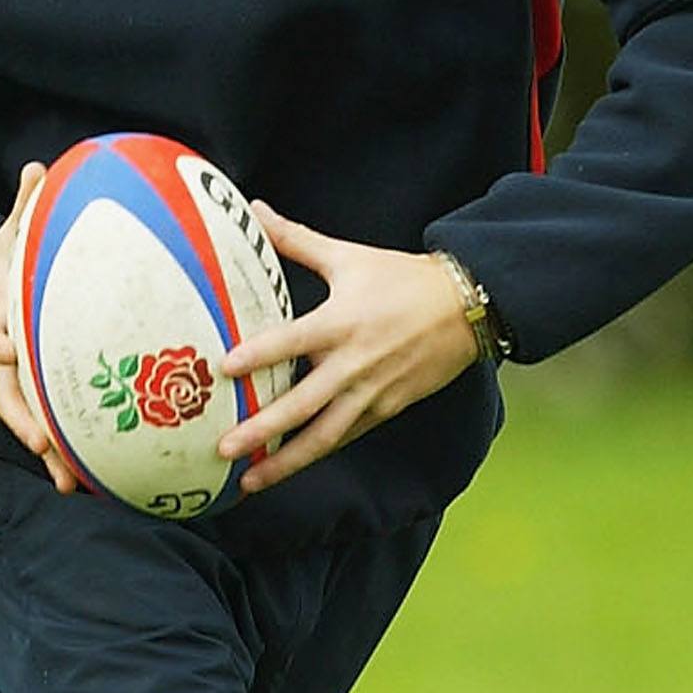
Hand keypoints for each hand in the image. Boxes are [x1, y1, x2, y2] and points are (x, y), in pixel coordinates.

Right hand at [0, 161, 77, 493]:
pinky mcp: (29, 399)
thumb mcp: (8, 234)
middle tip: (44, 440)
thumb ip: (25, 206)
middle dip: (25, 419)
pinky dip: (62, 457)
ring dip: (46, 452)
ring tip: (70, 481)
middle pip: (9, 394)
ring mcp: (13, 383)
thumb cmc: (2, 262)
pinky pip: (48, 430)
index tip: (5, 346)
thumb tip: (39, 167)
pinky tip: (89, 485)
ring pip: (27, 423)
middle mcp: (2, 359)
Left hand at [216, 208, 480, 492]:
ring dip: (286, 461)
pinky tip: (286, 468)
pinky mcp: (385, 410)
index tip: (225, 369)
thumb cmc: (403, 279)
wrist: (467, 307)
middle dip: (263, 429)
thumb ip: (296, 240)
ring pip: (324, 436)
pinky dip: (315, 454)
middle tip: (224, 448)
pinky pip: (345, 437)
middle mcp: (354, 363)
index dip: (260, 355)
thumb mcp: (349, 256)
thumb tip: (255, 211)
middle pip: (303, 404)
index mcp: (342, 322)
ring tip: (249, 481)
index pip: (292, 341)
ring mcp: (371, 393)